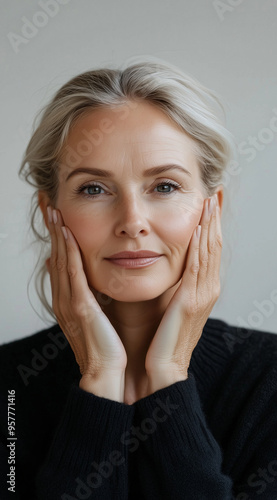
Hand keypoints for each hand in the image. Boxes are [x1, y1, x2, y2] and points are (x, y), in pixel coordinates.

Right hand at [46, 206, 126, 379]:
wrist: (106, 373)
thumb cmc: (105, 344)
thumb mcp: (95, 314)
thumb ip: (87, 291)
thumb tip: (81, 274)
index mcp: (68, 298)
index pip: (59, 258)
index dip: (55, 233)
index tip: (55, 210)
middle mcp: (64, 297)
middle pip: (55, 253)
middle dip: (51, 225)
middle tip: (47, 199)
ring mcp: (69, 301)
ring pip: (60, 259)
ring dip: (56, 232)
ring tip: (52, 207)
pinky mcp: (81, 307)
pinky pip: (73, 273)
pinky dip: (68, 251)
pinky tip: (66, 233)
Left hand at [145, 194, 221, 390]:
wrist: (163, 366)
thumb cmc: (161, 337)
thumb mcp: (170, 304)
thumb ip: (173, 284)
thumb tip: (166, 264)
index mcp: (202, 288)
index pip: (209, 248)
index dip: (211, 224)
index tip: (210, 202)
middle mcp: (207, 289)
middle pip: (214, 245)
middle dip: (214, 218)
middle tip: (215, 193)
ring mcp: (202, 294)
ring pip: (209, 252)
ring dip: (209, 225)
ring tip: (209, 202)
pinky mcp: (190, 300)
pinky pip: (196, 268)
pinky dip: (198, 247)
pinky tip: (197, 229)